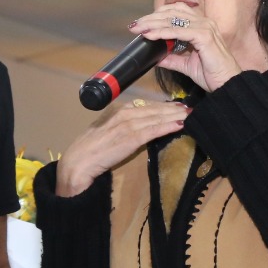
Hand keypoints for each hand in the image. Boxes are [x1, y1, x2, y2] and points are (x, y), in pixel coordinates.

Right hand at [55, 98, 188, 196]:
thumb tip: (138, 127)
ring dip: (174, 115)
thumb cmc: (90, 151)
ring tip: (188, 114)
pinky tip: (180, 125)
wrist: (79, 162)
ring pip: (156, 117)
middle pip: (153, 109)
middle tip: (187, 107)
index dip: (161, 106)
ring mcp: (127, 124)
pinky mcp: (131, 138)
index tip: (174, 106)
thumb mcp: (107, 132)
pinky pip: (154, 129)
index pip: (144, 105)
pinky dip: (168, 126)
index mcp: (117, 110)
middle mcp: (123, 113)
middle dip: (172, 108)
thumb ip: (122, 126)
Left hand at [129, 5, 243, 92]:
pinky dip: (164, 32)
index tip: (140, 25)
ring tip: (139, 30)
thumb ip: (172, 58)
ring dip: (154, 24)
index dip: (156, 16)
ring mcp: (206, 27)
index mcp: (201, 25)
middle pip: (172, 13)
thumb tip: (155, 57)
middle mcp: (204, 22)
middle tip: (134, 26)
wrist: (228, 85)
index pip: (175, 13)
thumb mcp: (186, 65)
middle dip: (151, 19)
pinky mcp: (205, 36)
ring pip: (174, 20)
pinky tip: (151, 36)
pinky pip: (180, 31)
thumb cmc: (212, 74)